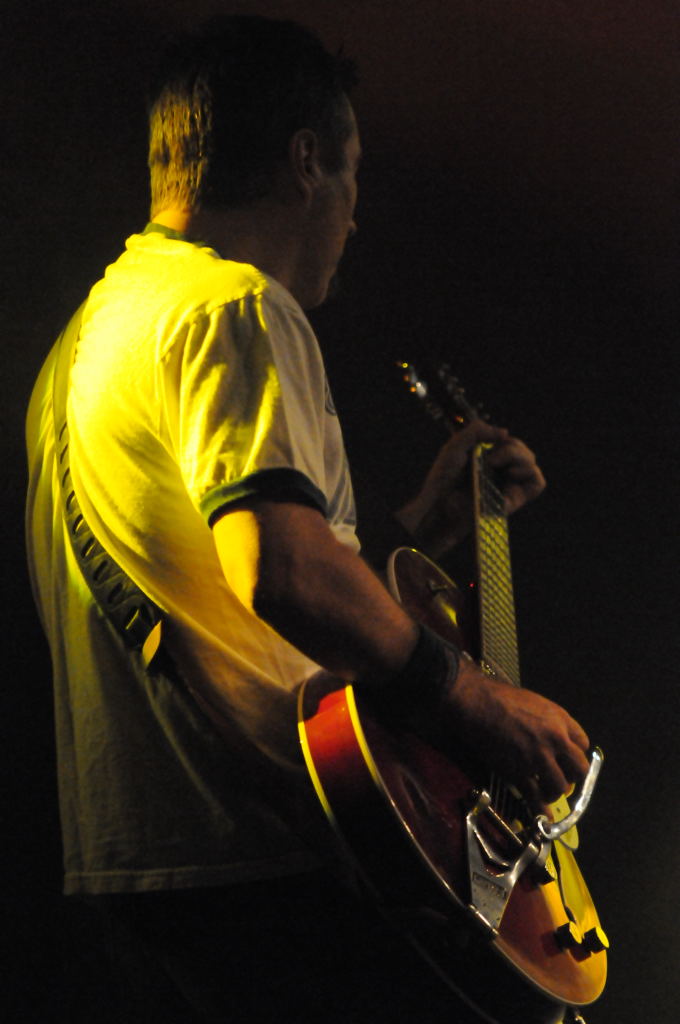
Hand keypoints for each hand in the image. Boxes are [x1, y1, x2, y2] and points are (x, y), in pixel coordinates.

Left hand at [395, 420, 545, 557]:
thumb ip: (477, 430)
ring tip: (497, 465)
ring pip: (532, 463)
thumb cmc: (443, 478)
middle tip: (490, 459)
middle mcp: (500, 472)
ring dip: (519, 457)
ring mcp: (507, 486)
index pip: (510, 443)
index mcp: (487, 459)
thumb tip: (505, 432)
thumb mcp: (456, 445)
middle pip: (525, 451)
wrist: (439, 505)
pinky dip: (529, 473)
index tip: (487, 447)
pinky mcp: (513, 500)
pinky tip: (511, 474)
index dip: (504, 440)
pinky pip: (537, 484)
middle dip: (512, 448)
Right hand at [443, 656, 590, 804]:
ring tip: (546, 790)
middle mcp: (555, 740)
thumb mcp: (536, 702)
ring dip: (555, 791)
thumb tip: (556, 737)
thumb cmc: (502, 699)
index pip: (582, 744)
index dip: (574, 754)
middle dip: (572, 776)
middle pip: (579, 768)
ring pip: (560, 786)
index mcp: (560, 720)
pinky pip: (536, 796)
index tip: (567, 759)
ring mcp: (538, 758)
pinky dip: (541, 809)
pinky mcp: (520, 772)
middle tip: (562, 778)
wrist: (478, 704)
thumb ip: (551, 721)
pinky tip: (545, 816)